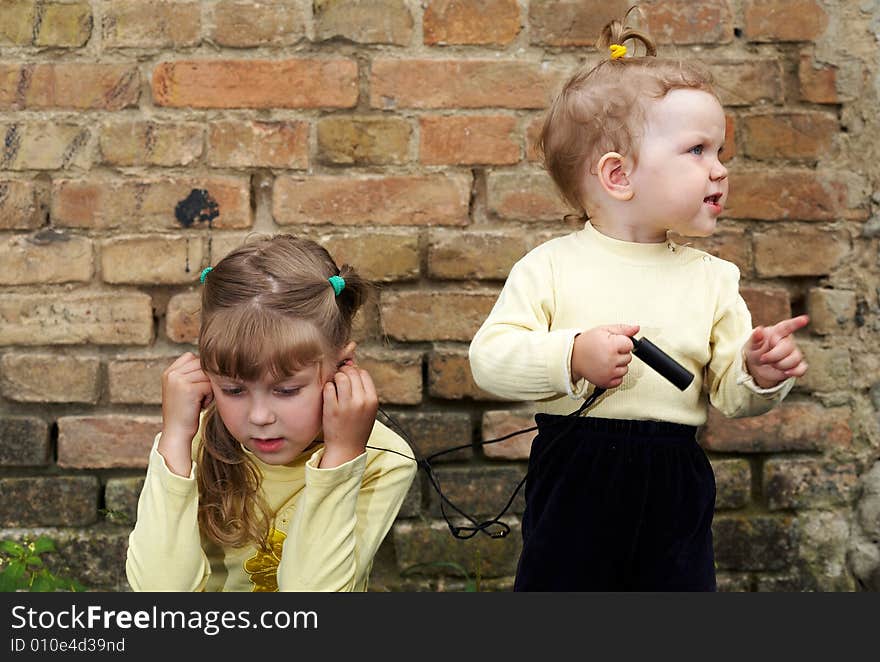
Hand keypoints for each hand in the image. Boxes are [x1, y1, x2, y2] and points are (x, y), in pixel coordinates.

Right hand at [159, 352, 212, 474]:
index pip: (192, 357)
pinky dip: (210, 396)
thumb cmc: (186, 412)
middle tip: (200, 396)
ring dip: (209, 388)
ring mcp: (178, 380)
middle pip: (202, 364)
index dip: (200, 372)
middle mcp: (171, 373)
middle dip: (206, 380)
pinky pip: (210, 385)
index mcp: (169, 372)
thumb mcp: (183, 388)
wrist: (177, 434)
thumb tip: (215, 358)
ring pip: (207, 374)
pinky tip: (201, 406)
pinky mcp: (188, 389)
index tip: (196, 389)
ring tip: (200, 401)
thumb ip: (192, 373)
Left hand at [320, 361, 377, 468]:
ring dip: (335, 378)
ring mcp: (346, 405)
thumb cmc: (357, 426)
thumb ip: (363, 390)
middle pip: (352, 373)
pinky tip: (328, 394)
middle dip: (344, 372)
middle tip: (339, 379)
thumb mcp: (368, 409)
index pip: (363, 373)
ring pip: (340, 377)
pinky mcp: (332, 409)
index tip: (349, 377)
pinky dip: (327, 387)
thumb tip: (352, 365)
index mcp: (372, 400)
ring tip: (334, 386)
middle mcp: (361, 401)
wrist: (346, 449)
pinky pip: (328, 387)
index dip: (355, 372)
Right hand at [571, 324, 639, 388]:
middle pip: (629, 357)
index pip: (630, 345)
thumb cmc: (587, 343)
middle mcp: (610, 360)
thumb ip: (623, 329)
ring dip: (618, 365)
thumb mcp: (603, 330)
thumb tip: (636, 328)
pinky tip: (606, 368)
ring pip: (625, 369)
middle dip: (620, 353)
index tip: (613, 343)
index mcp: (611, 346)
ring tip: (606, 360)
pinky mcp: (606, 382)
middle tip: (607, 351)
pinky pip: (620, 380)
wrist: (572, 356)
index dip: (622, 342)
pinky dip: (614, 375)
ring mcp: (608, 373)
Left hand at [744, 315, 809, 388]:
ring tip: (772, 365)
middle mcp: (787, 342)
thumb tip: (759, 330)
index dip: (796, 323)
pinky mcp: (796, 365)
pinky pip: (802, 368)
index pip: (787, 326)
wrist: (757, 366)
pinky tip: (786, 373)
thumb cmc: (755, 351)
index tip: (805, 319)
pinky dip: (795, 372)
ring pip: (795, 358)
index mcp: (777, 333)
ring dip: (781, 365)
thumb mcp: (751, 344)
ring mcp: (793, 353)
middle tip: (763, 359)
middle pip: (788, 347)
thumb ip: (755, 338)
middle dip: (774, 356)